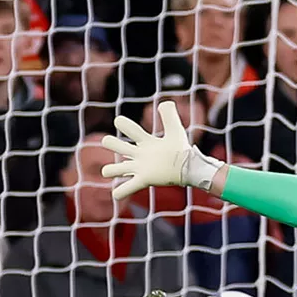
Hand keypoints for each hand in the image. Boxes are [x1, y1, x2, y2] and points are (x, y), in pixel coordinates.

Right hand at [101, 101, 223, 199]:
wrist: (189, 169)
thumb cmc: (182, 150)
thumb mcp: (176, 130)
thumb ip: (170, 115)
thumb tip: (165, 102)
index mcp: (146, 142)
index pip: (131, 131)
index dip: (124, 124)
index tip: (118, 120)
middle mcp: (140, 155)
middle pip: (118, 147)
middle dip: (111, 143)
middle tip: (108, 141)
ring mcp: (140, 168)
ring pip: (117, 169)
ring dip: (111, 170)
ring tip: (108, 171)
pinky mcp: (143, 180)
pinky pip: (127, 188)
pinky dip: (120, 192)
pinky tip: (117, 194)